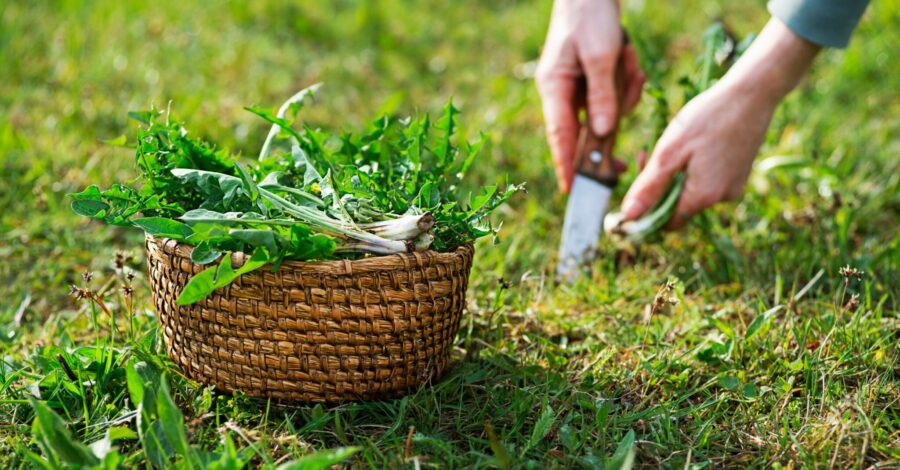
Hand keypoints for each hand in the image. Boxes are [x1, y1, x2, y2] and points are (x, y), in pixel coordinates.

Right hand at [536, 0, 644, 192]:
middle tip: (626, 160)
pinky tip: (628, 53)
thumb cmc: (590, 16)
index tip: (572, 191)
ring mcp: (580, 86)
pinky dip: (629, 77)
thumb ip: (603, 96)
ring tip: (626, 55)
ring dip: (625, 88)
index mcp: (554, 88)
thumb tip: (603, 134)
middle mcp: (563, 92)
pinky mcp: (596, 78)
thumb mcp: (601, 55)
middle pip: (589, 129)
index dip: (566, 166)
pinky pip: (618, 92)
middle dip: (611, 126)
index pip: (560, 136)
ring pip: (610, 110)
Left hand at [622, 18, 819, 227]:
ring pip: (691, 191)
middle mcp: (722, 198)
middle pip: (678, 206)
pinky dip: (692, 168)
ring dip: (674, 173)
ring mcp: (733, 186)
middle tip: (646, 153)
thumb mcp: (669, 150)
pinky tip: (691, 144)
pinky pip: (707, 181)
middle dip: (658, 185)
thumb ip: (649, 186)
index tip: (637, 181)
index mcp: (703, 196)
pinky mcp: (738, 174)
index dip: (648, 209)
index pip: (667, 223)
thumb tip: (629, 216)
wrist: (752, 93)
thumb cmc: (708, 117)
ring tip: (671, 143)